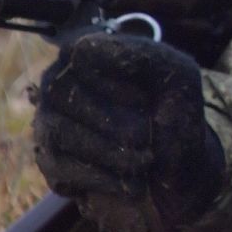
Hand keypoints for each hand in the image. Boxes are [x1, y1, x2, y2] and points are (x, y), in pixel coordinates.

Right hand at [32, 32, 225, 231]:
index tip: (145, 100)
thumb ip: (141, 55)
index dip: (113, 81)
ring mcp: (51, 123)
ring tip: (145, 161)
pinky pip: (59, 169)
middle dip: (110, 121)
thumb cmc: (176, 114)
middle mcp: (61, 84)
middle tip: (145, 136)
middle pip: (61, 94)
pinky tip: (130, 183)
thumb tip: (84, 48)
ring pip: (58, 133)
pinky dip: (99, 178)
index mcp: (90, 54)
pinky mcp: (52, 162)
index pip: (79, 55)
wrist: (181, 169)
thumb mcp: (177, 76)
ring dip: (108, 151)